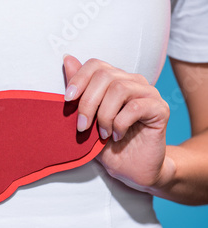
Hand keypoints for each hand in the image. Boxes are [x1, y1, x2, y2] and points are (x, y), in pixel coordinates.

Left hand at [63, 55, 175, 190]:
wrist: (130, 169)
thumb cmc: (107, 144)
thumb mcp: (86, 118)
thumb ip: (79, 90)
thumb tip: (67, 58)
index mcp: (114, 80)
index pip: (95, 65)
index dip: (79, 79)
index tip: (67, 100)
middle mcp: (132, 82)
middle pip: (105, 76)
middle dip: (87, 103)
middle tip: (82, 127)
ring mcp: (148, 94)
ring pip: (119, 89)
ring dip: (104, 115)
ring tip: (102, 134)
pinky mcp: (160, 109)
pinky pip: (136, 106)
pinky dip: (120, 123)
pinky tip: (117, 136)